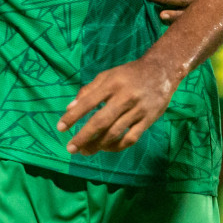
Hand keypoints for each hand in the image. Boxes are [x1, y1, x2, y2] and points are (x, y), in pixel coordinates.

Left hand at [56, 56, 178, 154]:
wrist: (162, 71)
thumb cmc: (129, 74)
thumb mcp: (107, 75)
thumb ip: (88, 90)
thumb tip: (69, 107)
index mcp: (112, 84)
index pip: (88, 102)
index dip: (73, 116)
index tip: (60, 128)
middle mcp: (125, 97)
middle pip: (101, 121)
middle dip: (84, 136)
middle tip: (71, 148)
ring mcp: (138, 110)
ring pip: (115, 133)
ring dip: (98, 145)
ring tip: (86, 151)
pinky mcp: (148, 120)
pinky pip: (131, 138)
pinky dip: (117, 146)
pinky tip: (106, 148)